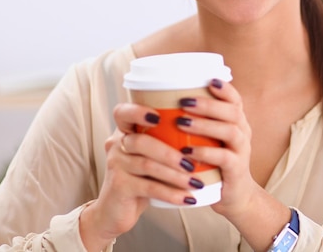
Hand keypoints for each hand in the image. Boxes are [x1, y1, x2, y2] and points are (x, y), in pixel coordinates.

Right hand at [79, 103, 202, 250]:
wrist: (117, 210)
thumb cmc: (142, 176)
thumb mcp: (151, 154)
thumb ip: (166, 139)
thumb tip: (206, 129)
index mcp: (125, 130)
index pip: (123, 112)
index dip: (138, 111)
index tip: (159, 116)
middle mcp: (116, 144)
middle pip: (142, 142)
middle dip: (170, 153)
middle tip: (193, 163)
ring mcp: (115, 165)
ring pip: (148, 165)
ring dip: (176, 175)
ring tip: (196, 182)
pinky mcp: (119, 187)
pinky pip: (149, 187)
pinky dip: (171, 193)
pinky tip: (187, 198)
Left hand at [175, 79, 258, 217]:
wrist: (233, 196)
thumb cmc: (215, 162)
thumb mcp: (211, 139)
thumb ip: (199, 121)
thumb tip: (166, 101)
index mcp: (237, 121)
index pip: (235, 99)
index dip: (224, 88)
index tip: (209, 79)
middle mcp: (243, 132)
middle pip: (232, 111)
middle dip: (207, 104)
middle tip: (184, 101)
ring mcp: (242, 151)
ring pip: (230, 130)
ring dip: (204, 124)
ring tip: (181, 122)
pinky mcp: (237, 170)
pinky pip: (224, 157)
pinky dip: (205, 152)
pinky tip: (188, 150)